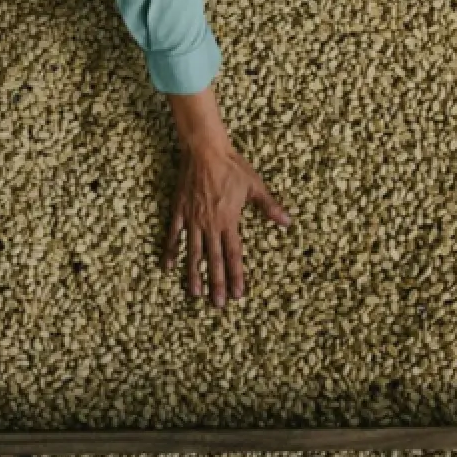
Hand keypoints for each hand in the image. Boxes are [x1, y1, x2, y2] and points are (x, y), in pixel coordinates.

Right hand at [163, 88, 290, 306]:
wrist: (205, 150)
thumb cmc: (232, 167)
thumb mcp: (255, 186)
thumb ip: (269, 207)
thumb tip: (287, 222)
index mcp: (229, 221)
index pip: (234, 255)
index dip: (236, 276)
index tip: (237, 295)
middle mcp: (210, 225)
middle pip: (214, 260)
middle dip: (217, 284)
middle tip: (217, 305)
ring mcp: (193, 219)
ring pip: (193, 253)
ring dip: (195, 274)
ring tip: (195, 294)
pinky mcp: (180, 210)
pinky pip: (174, 235)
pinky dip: (172, 251)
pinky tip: (168, 267)